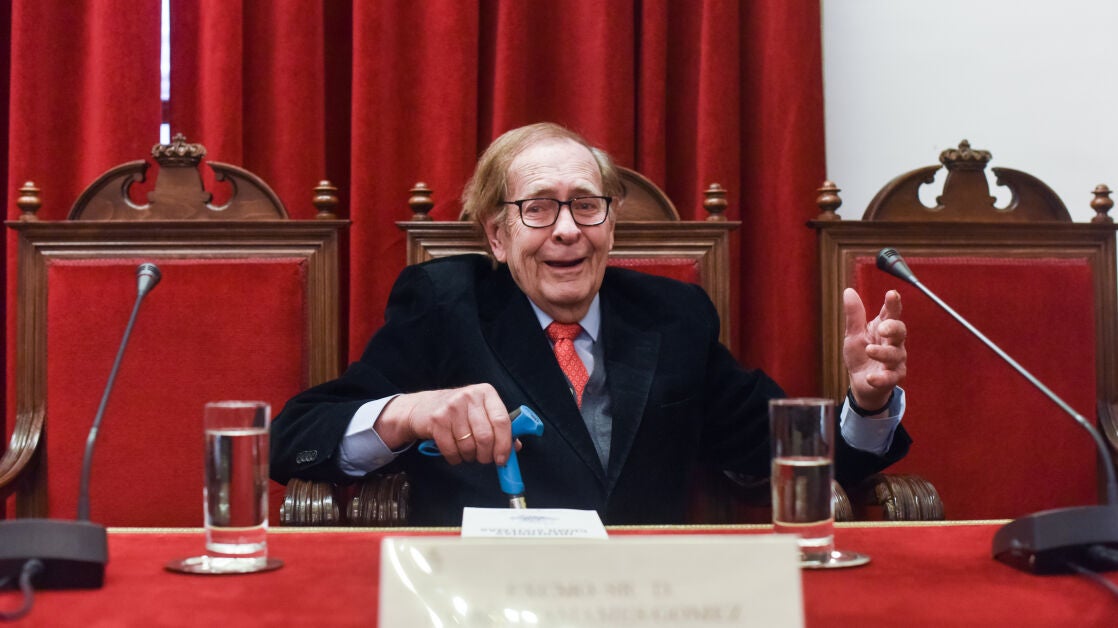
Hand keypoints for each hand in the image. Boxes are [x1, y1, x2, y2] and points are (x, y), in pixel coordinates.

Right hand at [374, 384, 514, 465]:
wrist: (422, 408)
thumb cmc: (458, 412)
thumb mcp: (481, 412)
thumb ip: (499, 427)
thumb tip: (516, 447)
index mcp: (486, 393)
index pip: (502, 421)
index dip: (504, 444)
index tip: (503, 459)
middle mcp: (469, 396)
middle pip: (486, 436)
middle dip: (486, 455)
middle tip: (485, 459)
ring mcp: (451, 407)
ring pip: (469, 445)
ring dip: (470, 457)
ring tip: (468, 453)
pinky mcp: (437, 420)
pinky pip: (451, 450)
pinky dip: (455, 458)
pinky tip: (455, 453)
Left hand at [842, 288, 906, 410]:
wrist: (861, 383)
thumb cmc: (860, 355)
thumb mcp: (854, 334)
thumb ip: (854, 315)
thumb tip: (848, 290)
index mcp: (883, 328)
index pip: (891, 313)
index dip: (893, 304)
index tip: (892, 294)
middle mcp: (894, 343)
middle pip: (900, 331)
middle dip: (893, 328)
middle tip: (882, 328)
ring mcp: (895, 361)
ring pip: (895, 355)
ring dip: (883, 353)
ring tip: (870, 350)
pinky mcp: (893, 378)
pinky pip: (890, 378)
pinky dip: (880, 378)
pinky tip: (870, 377)